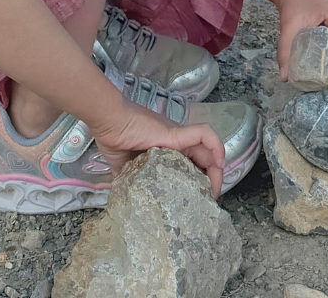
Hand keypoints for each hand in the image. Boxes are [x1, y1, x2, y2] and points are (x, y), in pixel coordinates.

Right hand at [90, 100, 225, 196]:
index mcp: (167, 151)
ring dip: (216, 169)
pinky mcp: (176, 133)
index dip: (197, 183)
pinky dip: (215, 145)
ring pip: (208, 148)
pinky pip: (203, 134)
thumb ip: (131, 183)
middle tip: (207, 201)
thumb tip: (127, 204)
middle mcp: (176, 143)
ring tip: (214, 190)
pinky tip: (219, 163)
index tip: (197, 203)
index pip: (190, 166)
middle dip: (210, 181)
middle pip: (204, 159)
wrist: (109, 124)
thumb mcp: (126, 170)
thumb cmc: (115, 142)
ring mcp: (177, 137)